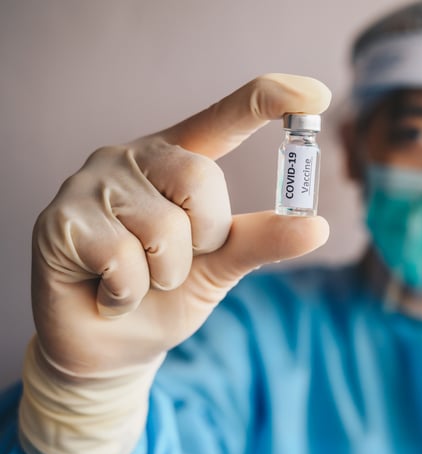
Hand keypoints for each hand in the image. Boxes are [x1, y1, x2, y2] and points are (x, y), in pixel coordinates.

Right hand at [31, 73, 331, 375]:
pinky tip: (108, 293)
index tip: (316, 94)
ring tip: (139, 281)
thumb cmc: (167, 297)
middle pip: (201, 178)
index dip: (268, 100)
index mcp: (178, 161)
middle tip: (176, 266)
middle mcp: (134, 159)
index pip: (224, 118)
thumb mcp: (222, 266)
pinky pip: (122, 257)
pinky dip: (127, 292)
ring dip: (165, 275)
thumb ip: (260, 240)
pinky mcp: (60, 218)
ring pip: (165, 227)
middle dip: (205, 239)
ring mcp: (92, 183)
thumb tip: (317, 227)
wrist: (113, 347)